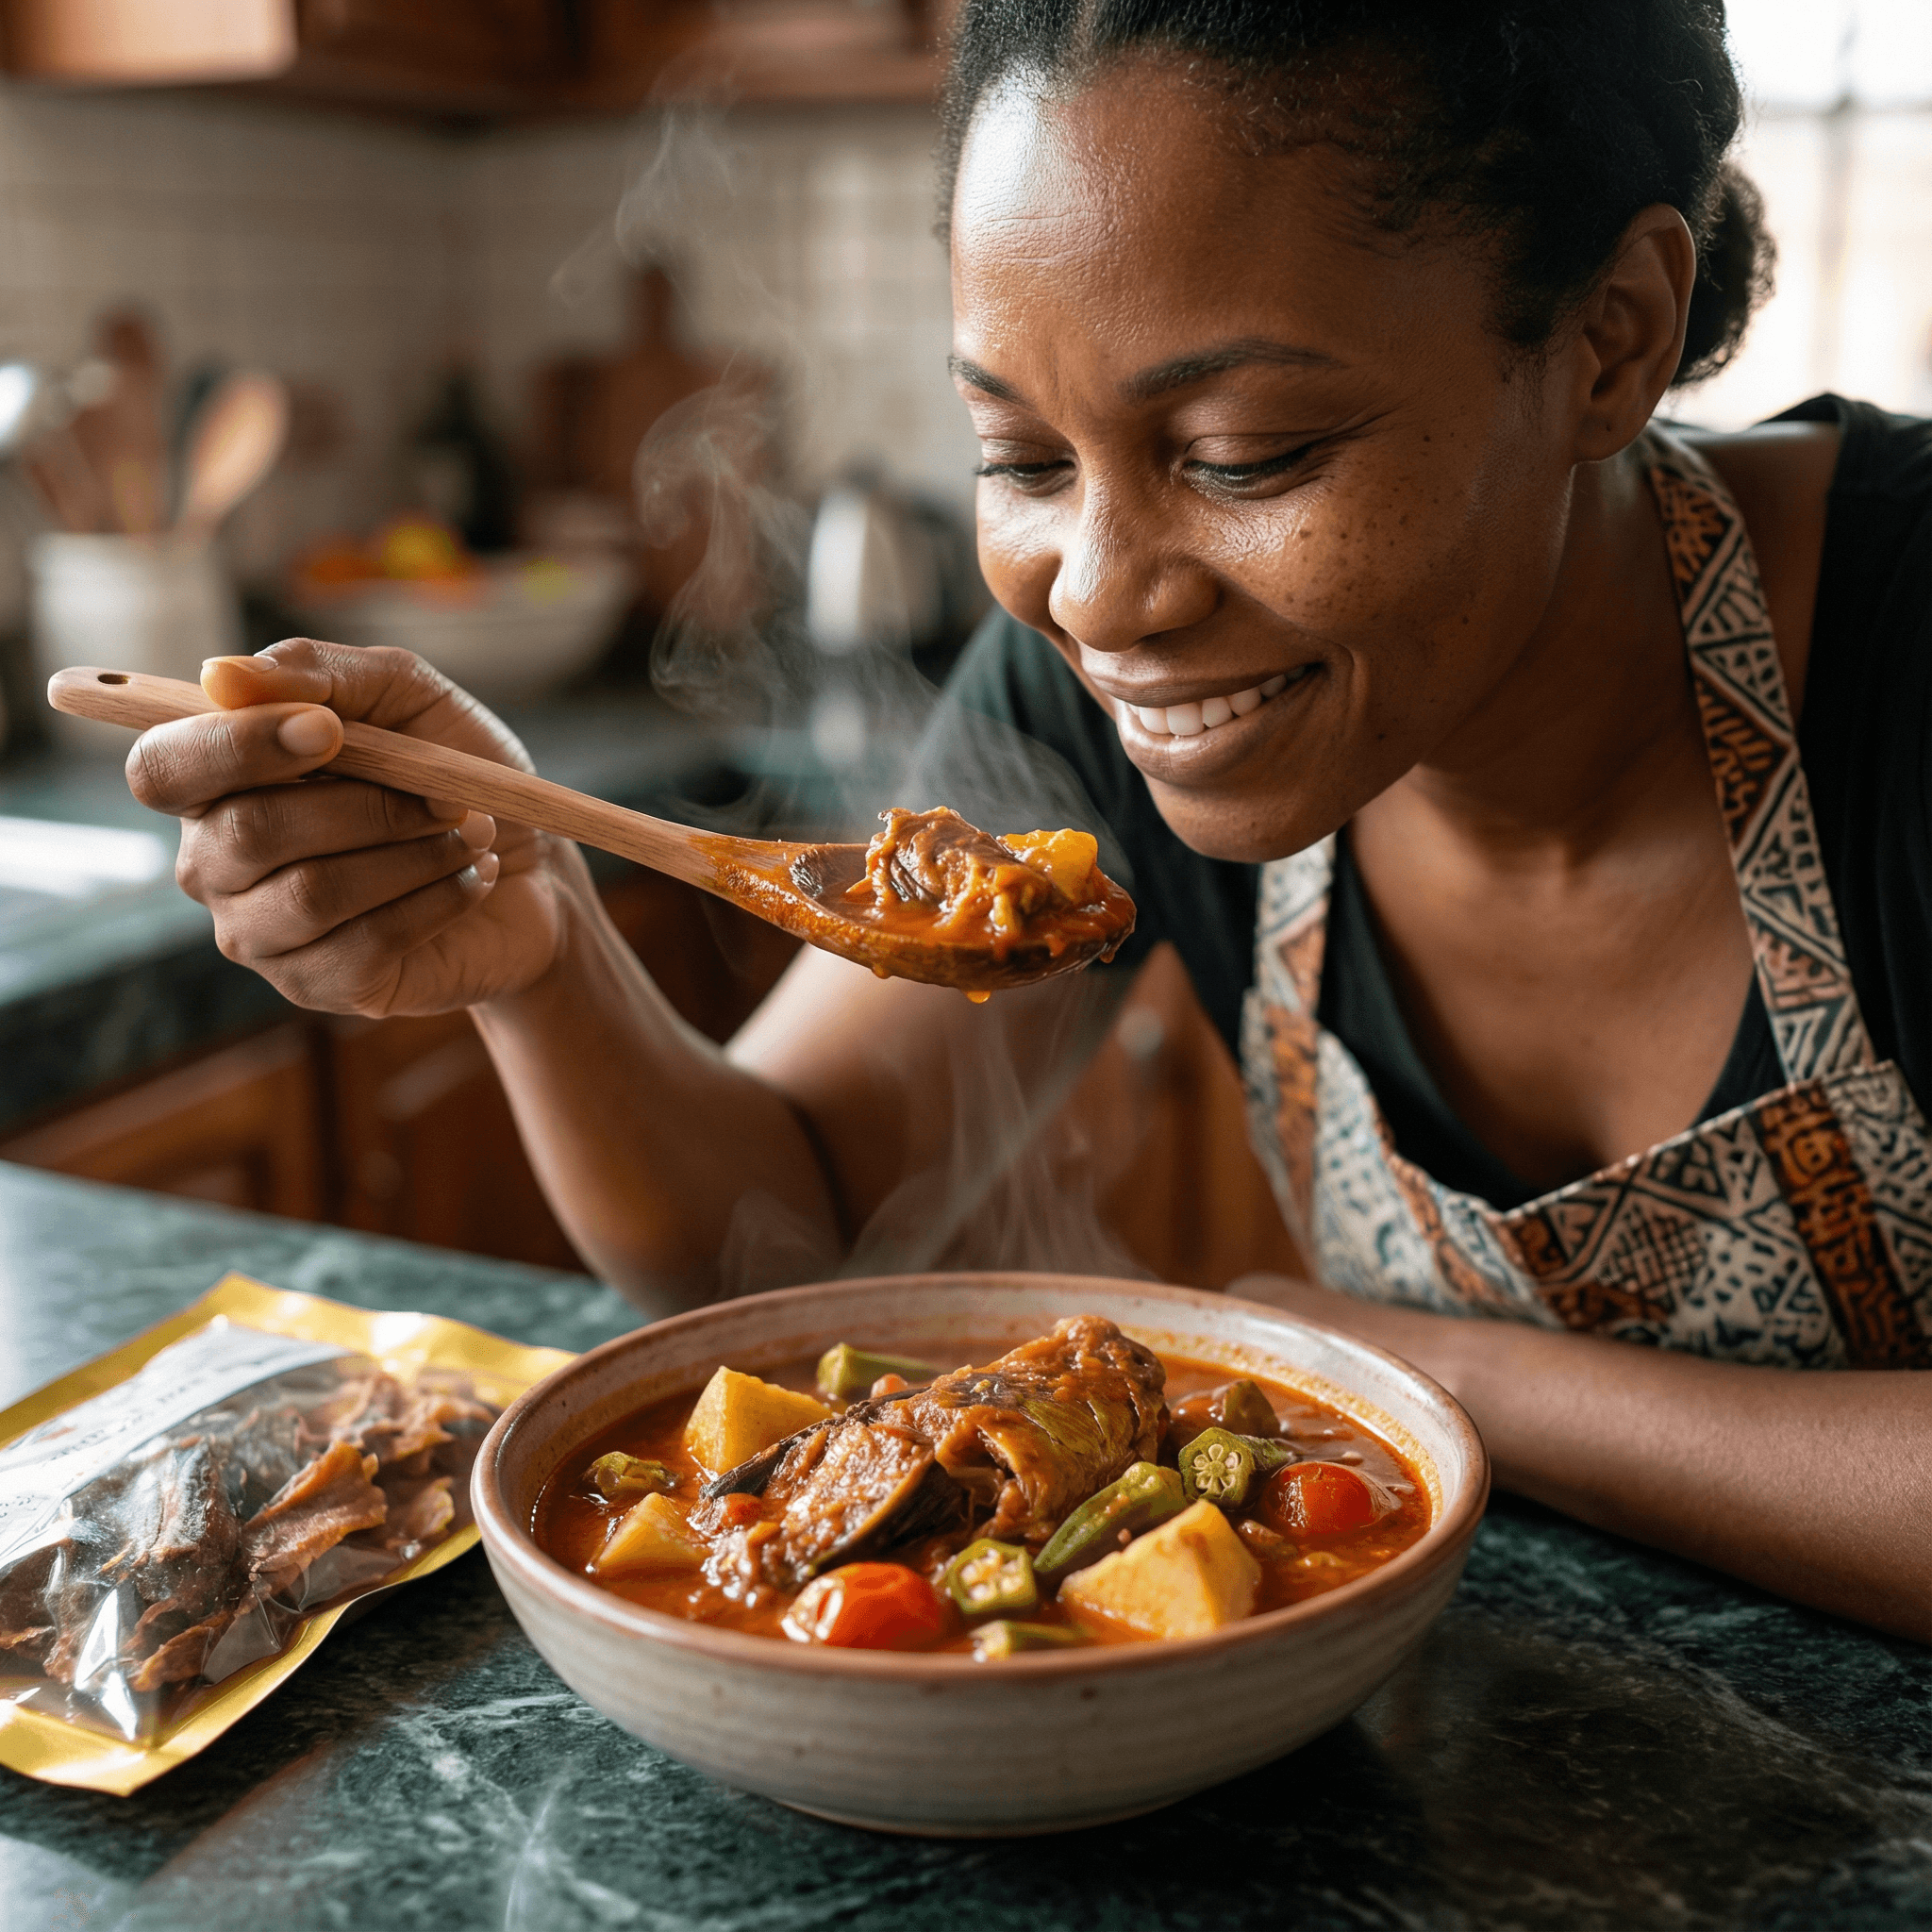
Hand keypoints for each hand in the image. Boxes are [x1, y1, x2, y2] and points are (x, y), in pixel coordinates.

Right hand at [129, 638, 578, 1016]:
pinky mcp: (321, 985)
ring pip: (313, 893)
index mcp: (217, 781)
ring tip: (472, 834)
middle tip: (449, 797)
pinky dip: (439, 899)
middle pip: (247, 833)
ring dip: (415, 854)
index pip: (162, 769)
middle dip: (367, 806)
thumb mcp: (405, 696)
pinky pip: (367, 942)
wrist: (535, 870)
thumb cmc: (455, 773)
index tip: (328, 730)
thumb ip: (317, 673)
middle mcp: (217, 862)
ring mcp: (261, 933)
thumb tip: (221, 675)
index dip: (234, 747)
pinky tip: (474, 878)